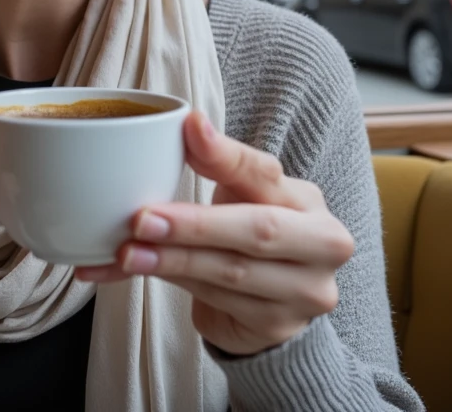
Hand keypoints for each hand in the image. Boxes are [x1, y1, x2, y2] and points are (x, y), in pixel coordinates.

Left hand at [75, 112, 354, 355]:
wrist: (271, 296)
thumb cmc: (251, 226)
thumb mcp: (241, 190)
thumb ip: (219, 162)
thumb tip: (191, 124)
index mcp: (309, 201)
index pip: (265, 173)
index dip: (226, 154)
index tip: (189, 130)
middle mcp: (322, 247)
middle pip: (257, 232)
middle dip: (194, 226)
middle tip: (141, 220)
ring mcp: (305, 293)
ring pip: (231, 272)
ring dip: (173, 261)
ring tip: (129, 252)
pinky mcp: (277, 326)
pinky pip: (218, 301)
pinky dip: (175, 284)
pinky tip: (142, 272)